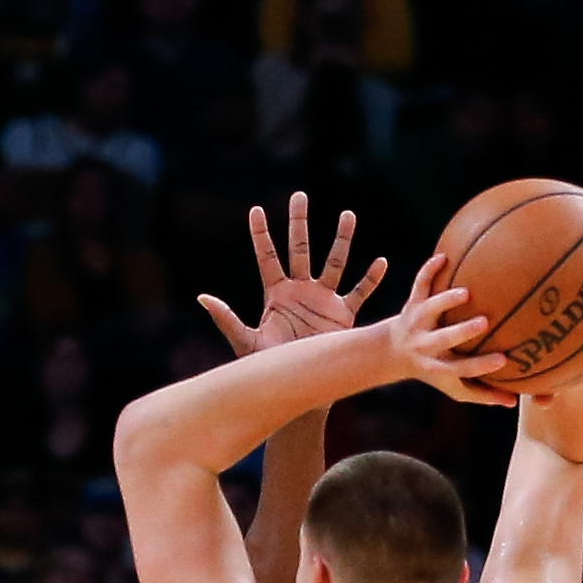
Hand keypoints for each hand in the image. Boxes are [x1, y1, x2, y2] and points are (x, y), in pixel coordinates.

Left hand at [199, 192, 386, 357]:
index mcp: (276, 294)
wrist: (299, 386)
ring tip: (348, 215)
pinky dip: (370, 279)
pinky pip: (359, 292)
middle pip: (300, 248)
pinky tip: (380, 262)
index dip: (260, 235)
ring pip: (334, 262)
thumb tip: (202, 297)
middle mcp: (300, 290)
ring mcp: (323, 300)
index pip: (266, 257)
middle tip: (299, 196)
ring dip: (341, 240)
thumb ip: (226, 319)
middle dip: (299, 223)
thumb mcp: (245, 342)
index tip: (256, 211)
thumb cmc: (270, 366)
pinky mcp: (342, 314)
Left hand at [381, 255, 514, 405]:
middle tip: (484, 322)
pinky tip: (444, 256)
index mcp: (438, 366)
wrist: (393, 352)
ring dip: (445, 300)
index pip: (461, 369)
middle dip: (461, 333)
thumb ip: (484, 393)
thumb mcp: (455, 385)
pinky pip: (420, 284)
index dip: (480, 367)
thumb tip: (514, 402)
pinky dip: (429, 270)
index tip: (503, 360)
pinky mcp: (412, 303)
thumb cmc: (436, 368)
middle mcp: (425, 346)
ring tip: (467, 293)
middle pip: (442, 340)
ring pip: (429, 309)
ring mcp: (418, 323)